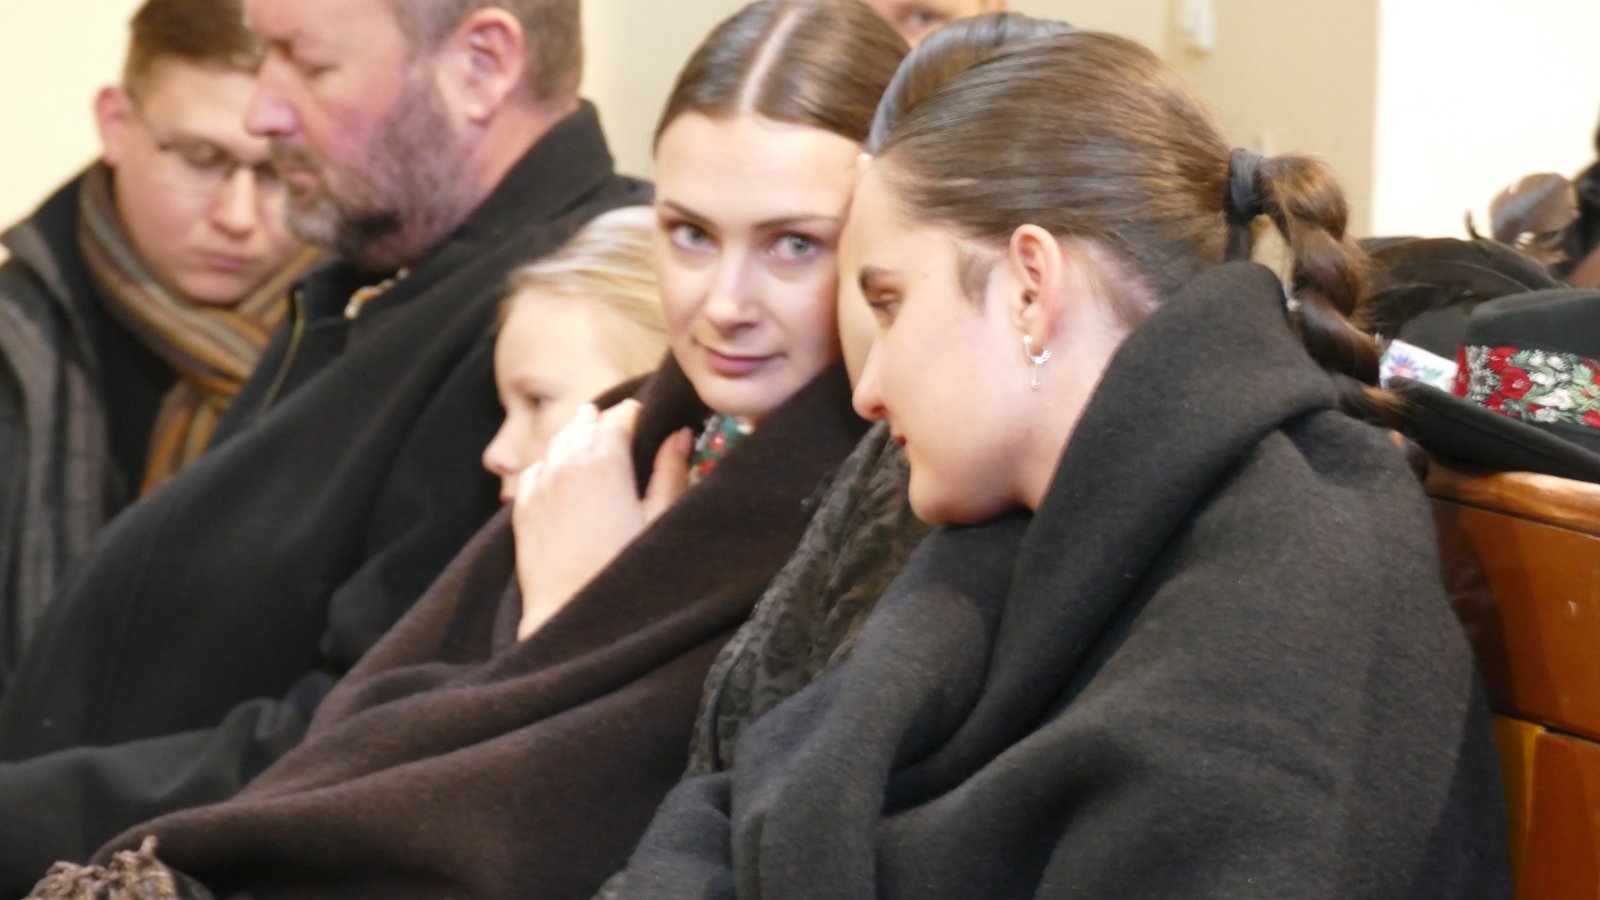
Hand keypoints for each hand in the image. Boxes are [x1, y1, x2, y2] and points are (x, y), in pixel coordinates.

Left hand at [511, 401, 692, 639]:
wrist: (569, 614)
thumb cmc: (623, 571)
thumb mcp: (659, 519)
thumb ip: (670, 472)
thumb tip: (680, 435)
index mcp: (605, 459)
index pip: (622, 416)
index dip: (639, 414)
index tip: (650, 419)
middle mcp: (566, 462)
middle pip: (587, 422)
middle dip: (607, 421)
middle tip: (626, 429)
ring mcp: (539, 483)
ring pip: (559, 440)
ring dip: (578, 435)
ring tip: (594, 437)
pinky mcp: (522, 506)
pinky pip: (536, 467)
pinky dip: (552, 461)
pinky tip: (564, 470)